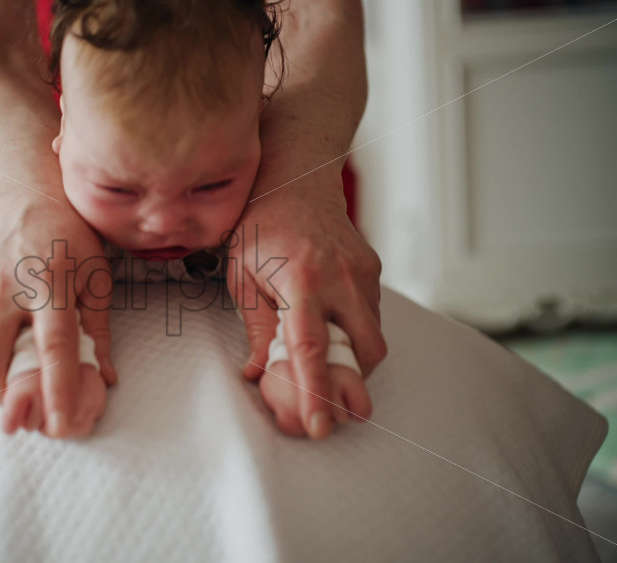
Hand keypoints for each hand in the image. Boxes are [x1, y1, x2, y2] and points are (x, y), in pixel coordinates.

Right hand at [0, 198, 117, 437]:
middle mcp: (5, 289)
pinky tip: (10, 364)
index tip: (64, 425)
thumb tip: (104, 377)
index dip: (59, 390)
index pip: (53, 348)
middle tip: (34, 413)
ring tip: (24, 394)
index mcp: (47, 282)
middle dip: (10, 398)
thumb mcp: (96, 276)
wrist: (23, 196)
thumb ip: (98, 330)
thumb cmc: (68, 234)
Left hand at [227, 168, 385, 439]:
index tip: (319, 425)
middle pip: (363, 352)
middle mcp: (340, 277)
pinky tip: (332, 329)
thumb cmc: (260, 225)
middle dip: (350, 383)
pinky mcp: (373, 269)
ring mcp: (363, 273)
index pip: (311, 348)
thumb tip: (258, 375)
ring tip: (325, 363)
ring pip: (374, 338)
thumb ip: (256, 329)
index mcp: (300, 279)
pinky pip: (372, 316)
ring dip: (353, 360)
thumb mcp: (243, 276)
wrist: (295, 177)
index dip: (316, 392)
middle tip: (328, 400)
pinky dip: (355, 334)